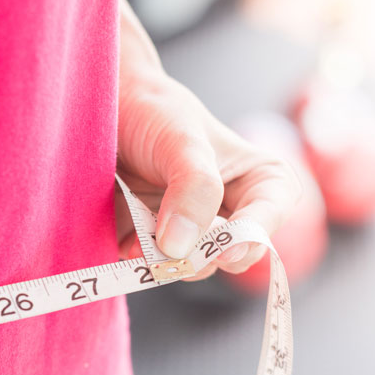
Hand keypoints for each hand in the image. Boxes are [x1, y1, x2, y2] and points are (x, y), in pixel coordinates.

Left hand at [114, 0, 301, 279]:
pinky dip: (135, 257)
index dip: (251, 238)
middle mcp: (229, 214)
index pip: (269, 218)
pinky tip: (125, 237)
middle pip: (226, 256)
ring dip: (161, 258)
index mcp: (258, 183)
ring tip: (140, 234)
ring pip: (186, 267)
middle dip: (198, 256)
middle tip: (170, 248)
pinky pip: (147, 266)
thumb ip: (193, 188)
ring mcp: (189, 232)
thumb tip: (179, 247)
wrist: (105, 107)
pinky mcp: (152, 242)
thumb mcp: (182, 140)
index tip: (225, 250)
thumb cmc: (154, 112)